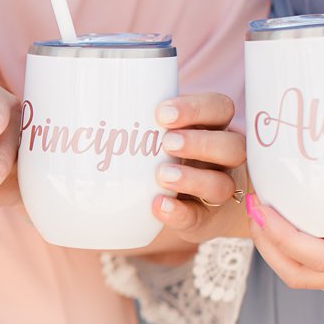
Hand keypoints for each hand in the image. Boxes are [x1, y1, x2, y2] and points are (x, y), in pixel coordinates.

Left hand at [148, 92, 250, 245]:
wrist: (178, 202)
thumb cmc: (161, 153)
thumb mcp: (157, 131)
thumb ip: (141, 119)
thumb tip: (91, 104)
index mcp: (213, 127)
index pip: (220, 108)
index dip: (197, 108)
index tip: (162, 113)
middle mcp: (223, 157)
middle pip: (233, 146)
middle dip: (200, 143)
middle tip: (167, 143)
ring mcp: (219, 189)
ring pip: (222, 184)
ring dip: (193, 179)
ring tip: (162, 176)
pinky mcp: (205, 219)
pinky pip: (200, 217)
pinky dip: (180, 213)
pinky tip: (159, 206)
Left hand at [246, 74, 323, 291]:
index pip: (319, 257)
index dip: (281, 236)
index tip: (260, 205)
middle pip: (300, 276)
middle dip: (267, 246)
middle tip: (253, 204)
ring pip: (308, 278)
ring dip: (278, 251)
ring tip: (264, 211)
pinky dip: (298, 250)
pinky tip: (294, 216)